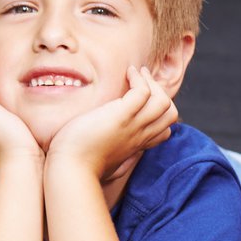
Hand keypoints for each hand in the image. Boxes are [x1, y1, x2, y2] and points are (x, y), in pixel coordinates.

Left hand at [48, 66, 177, 181]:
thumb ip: (114, 162)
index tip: (143, 100)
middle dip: (161, 93)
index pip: (164, 131)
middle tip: (143, 81)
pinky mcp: (121, 117)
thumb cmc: (81, 166)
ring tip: (137, 72)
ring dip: (152, 82)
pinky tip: (128, 73)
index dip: (159, 113)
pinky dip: (139, 79)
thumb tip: (115, 168)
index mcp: (136, 145)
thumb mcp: (105, 165)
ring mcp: (132, 126)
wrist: (70, 168)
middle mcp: (139, 135)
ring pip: (163, 102)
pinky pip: (143, 93)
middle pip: (170, 114)